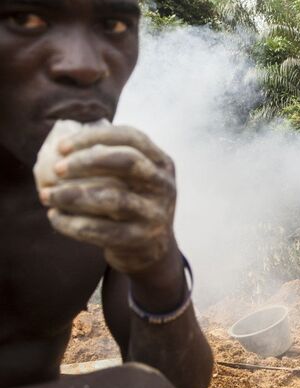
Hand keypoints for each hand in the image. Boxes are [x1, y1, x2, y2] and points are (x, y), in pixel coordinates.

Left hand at [40, 125, 176, 275]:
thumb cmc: (132, 204)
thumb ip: (110, 159)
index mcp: (162, 163)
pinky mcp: (141, 239)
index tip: (62, 146)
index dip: (96, 137)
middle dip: (87, 162)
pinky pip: (102, 230)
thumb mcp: (134, 179)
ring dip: (73, 195)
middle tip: (56, 169)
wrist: (152, 250)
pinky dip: (72, 223)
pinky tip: (55, 217)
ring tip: (46, 196)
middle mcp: (164, 185)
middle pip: (127, 162)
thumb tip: (62, 139)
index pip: (132, 137)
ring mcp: (156, 213)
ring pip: (113, 198)